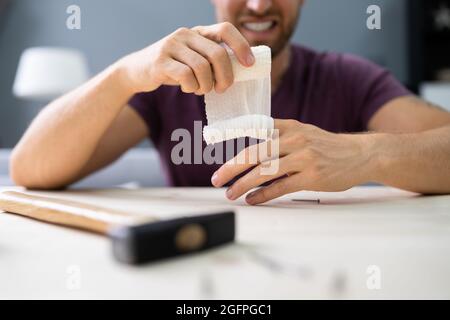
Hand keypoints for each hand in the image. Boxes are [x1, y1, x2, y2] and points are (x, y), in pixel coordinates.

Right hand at [118, 22, 254, 94]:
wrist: (137, 71)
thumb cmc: (173, 68)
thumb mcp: (194, 60)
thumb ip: (213, 61)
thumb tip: (241, 70)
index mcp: (198, 32)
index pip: (225, 28)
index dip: (241, 45)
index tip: (249, 64)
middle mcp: (185, 34)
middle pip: (218, 53)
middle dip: (225, 76)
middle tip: (222, 89)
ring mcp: (171, 46)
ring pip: (202, 67)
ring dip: (206, 85)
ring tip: (201, 90)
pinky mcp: (160, 61)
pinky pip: (185, 76)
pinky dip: (191, 87)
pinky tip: (187, 88)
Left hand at [211, 119, 375, 204]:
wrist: (361, 154)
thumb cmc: (327, 146)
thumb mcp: (303, 131)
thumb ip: (279, 136)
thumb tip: (252, 151)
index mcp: (289, 127)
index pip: (254, 131)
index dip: (232, 139)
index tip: (214, 149)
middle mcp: (294, 140)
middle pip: (254, 154)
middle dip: (231, 168)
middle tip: (217, 179)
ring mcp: (304, 158)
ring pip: (265, 172)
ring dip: (243, 184)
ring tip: (231, 193)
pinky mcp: (312, 176)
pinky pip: (281, 187)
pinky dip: (263, 195)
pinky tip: (252, 200)